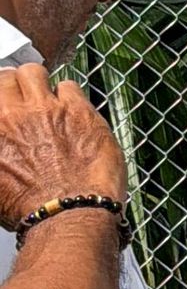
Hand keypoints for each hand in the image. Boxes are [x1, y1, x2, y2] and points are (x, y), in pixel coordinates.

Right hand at [0, 64, 126, 226]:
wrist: (67, 216)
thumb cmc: (28, 207)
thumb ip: (0, 145)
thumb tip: (4, 141)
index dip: (1, 98)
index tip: (7, 104)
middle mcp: (9, 112)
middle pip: (7, 77)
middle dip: (16, 87)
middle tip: (27, 102)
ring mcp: (44, 108)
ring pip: (35, 73)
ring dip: (41, 85)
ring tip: (50, 102)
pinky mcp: (77, 110)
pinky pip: (70, 86)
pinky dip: (71, 97)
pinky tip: (75, 114)